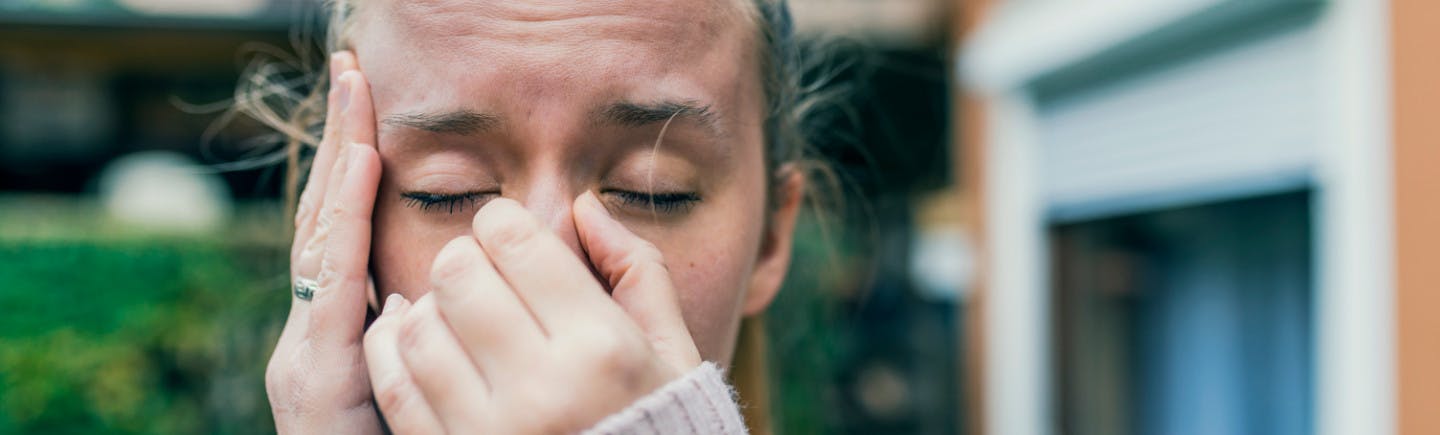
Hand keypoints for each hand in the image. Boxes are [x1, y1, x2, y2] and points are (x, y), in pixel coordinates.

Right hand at [266, 51, 385, 433]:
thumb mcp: (407, 384)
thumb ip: (414, 335)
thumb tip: (424, 290)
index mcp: (342, 329)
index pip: (347, 230)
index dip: (356, 169)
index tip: (372, 109)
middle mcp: (314, 329)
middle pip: (326, 218)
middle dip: (340, 144)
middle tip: (352, 74)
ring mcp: (307, 346)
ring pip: (322, 237)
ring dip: (340, 165)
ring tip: (358, 102)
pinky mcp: (314, 368)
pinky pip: (333, 281)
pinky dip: (343, 221)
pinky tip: (360, 169)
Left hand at [363, 192, 703, 433]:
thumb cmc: (659, 423)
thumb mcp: (671, 351)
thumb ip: (638, 271)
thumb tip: (584, 206)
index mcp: (602, 347)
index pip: (514, 240)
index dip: (502, 223)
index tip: (510, 238)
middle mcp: (543, 387)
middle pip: (456, 274)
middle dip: (463, 259)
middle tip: (480, 273)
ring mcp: (491, 430)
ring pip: (416, 327)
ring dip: (427, 306)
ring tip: (454, 313)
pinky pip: (395, 386)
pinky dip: (392, 350)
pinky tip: (416, 339)